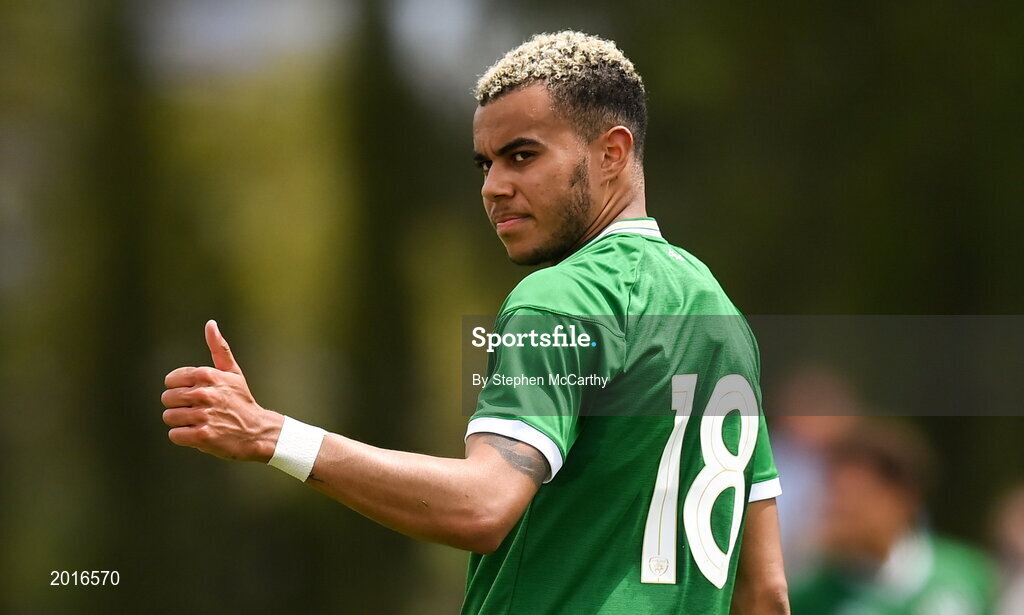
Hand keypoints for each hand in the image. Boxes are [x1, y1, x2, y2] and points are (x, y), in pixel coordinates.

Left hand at [162, 320, 282, 461]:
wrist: (257, 431)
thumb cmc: (241, 400)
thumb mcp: (232, 372)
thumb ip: (219, 348)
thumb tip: (211, 323)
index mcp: (207, 375)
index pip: (170, 381)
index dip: (181, 389)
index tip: (197, 395)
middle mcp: (204, 393)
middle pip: (167, 399)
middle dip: (179, 406)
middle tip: (199, 410)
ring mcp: (203, 415)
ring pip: (169, 417)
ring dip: (182, 422)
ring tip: (200, 422)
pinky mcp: (202, 436)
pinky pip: (175, 434)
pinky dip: (184, 437)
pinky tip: (200, 433)